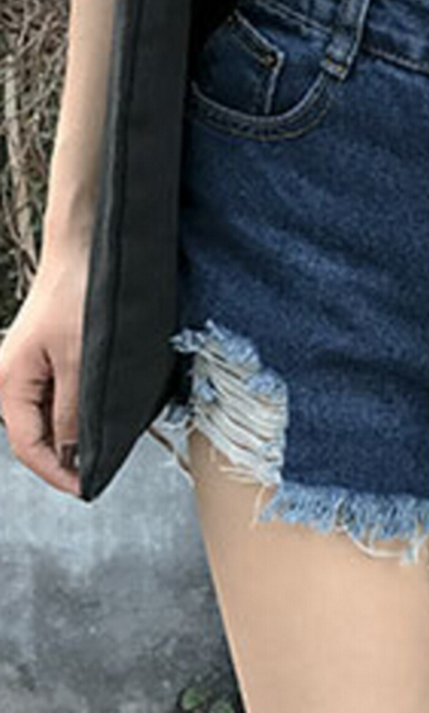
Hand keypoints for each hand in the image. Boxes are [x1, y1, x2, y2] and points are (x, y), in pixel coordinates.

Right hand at [0, 245, 88, 496]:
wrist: (82, 252)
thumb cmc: (77, 298)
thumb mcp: (82, 361)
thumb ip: (76, 410)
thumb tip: (75, 454)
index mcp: (8, 384)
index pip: (29, 446)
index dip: (59, 472)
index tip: (89, 487)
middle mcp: (10, 380)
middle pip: (37, 434)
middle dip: (68, 454)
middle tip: (104, 468)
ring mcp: (26, 368)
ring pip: (49, 416)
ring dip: (75, 431)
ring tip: (108, 441)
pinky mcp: (45, 357)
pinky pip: (58, 395)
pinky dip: (78, 408)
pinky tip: (102, 411)